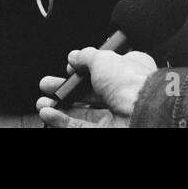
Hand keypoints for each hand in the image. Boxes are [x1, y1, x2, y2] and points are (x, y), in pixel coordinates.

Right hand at [36, 48, 155, 127]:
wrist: (145, 112)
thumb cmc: (132, 82)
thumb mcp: (103, 58)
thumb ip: (86, 57)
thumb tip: (74, 56)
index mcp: (129, 70)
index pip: (104, 69)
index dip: (84, 68)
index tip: (69, 67)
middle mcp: (123, 94)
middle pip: (89, 92)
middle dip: (66, 88)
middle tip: (48, 86)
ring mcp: (115, 115)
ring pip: (82, 112)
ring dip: (60, 107)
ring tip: (42, 102)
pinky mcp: (107, 132)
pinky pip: (80, 127)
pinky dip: (62, 120)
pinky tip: (48, 113)